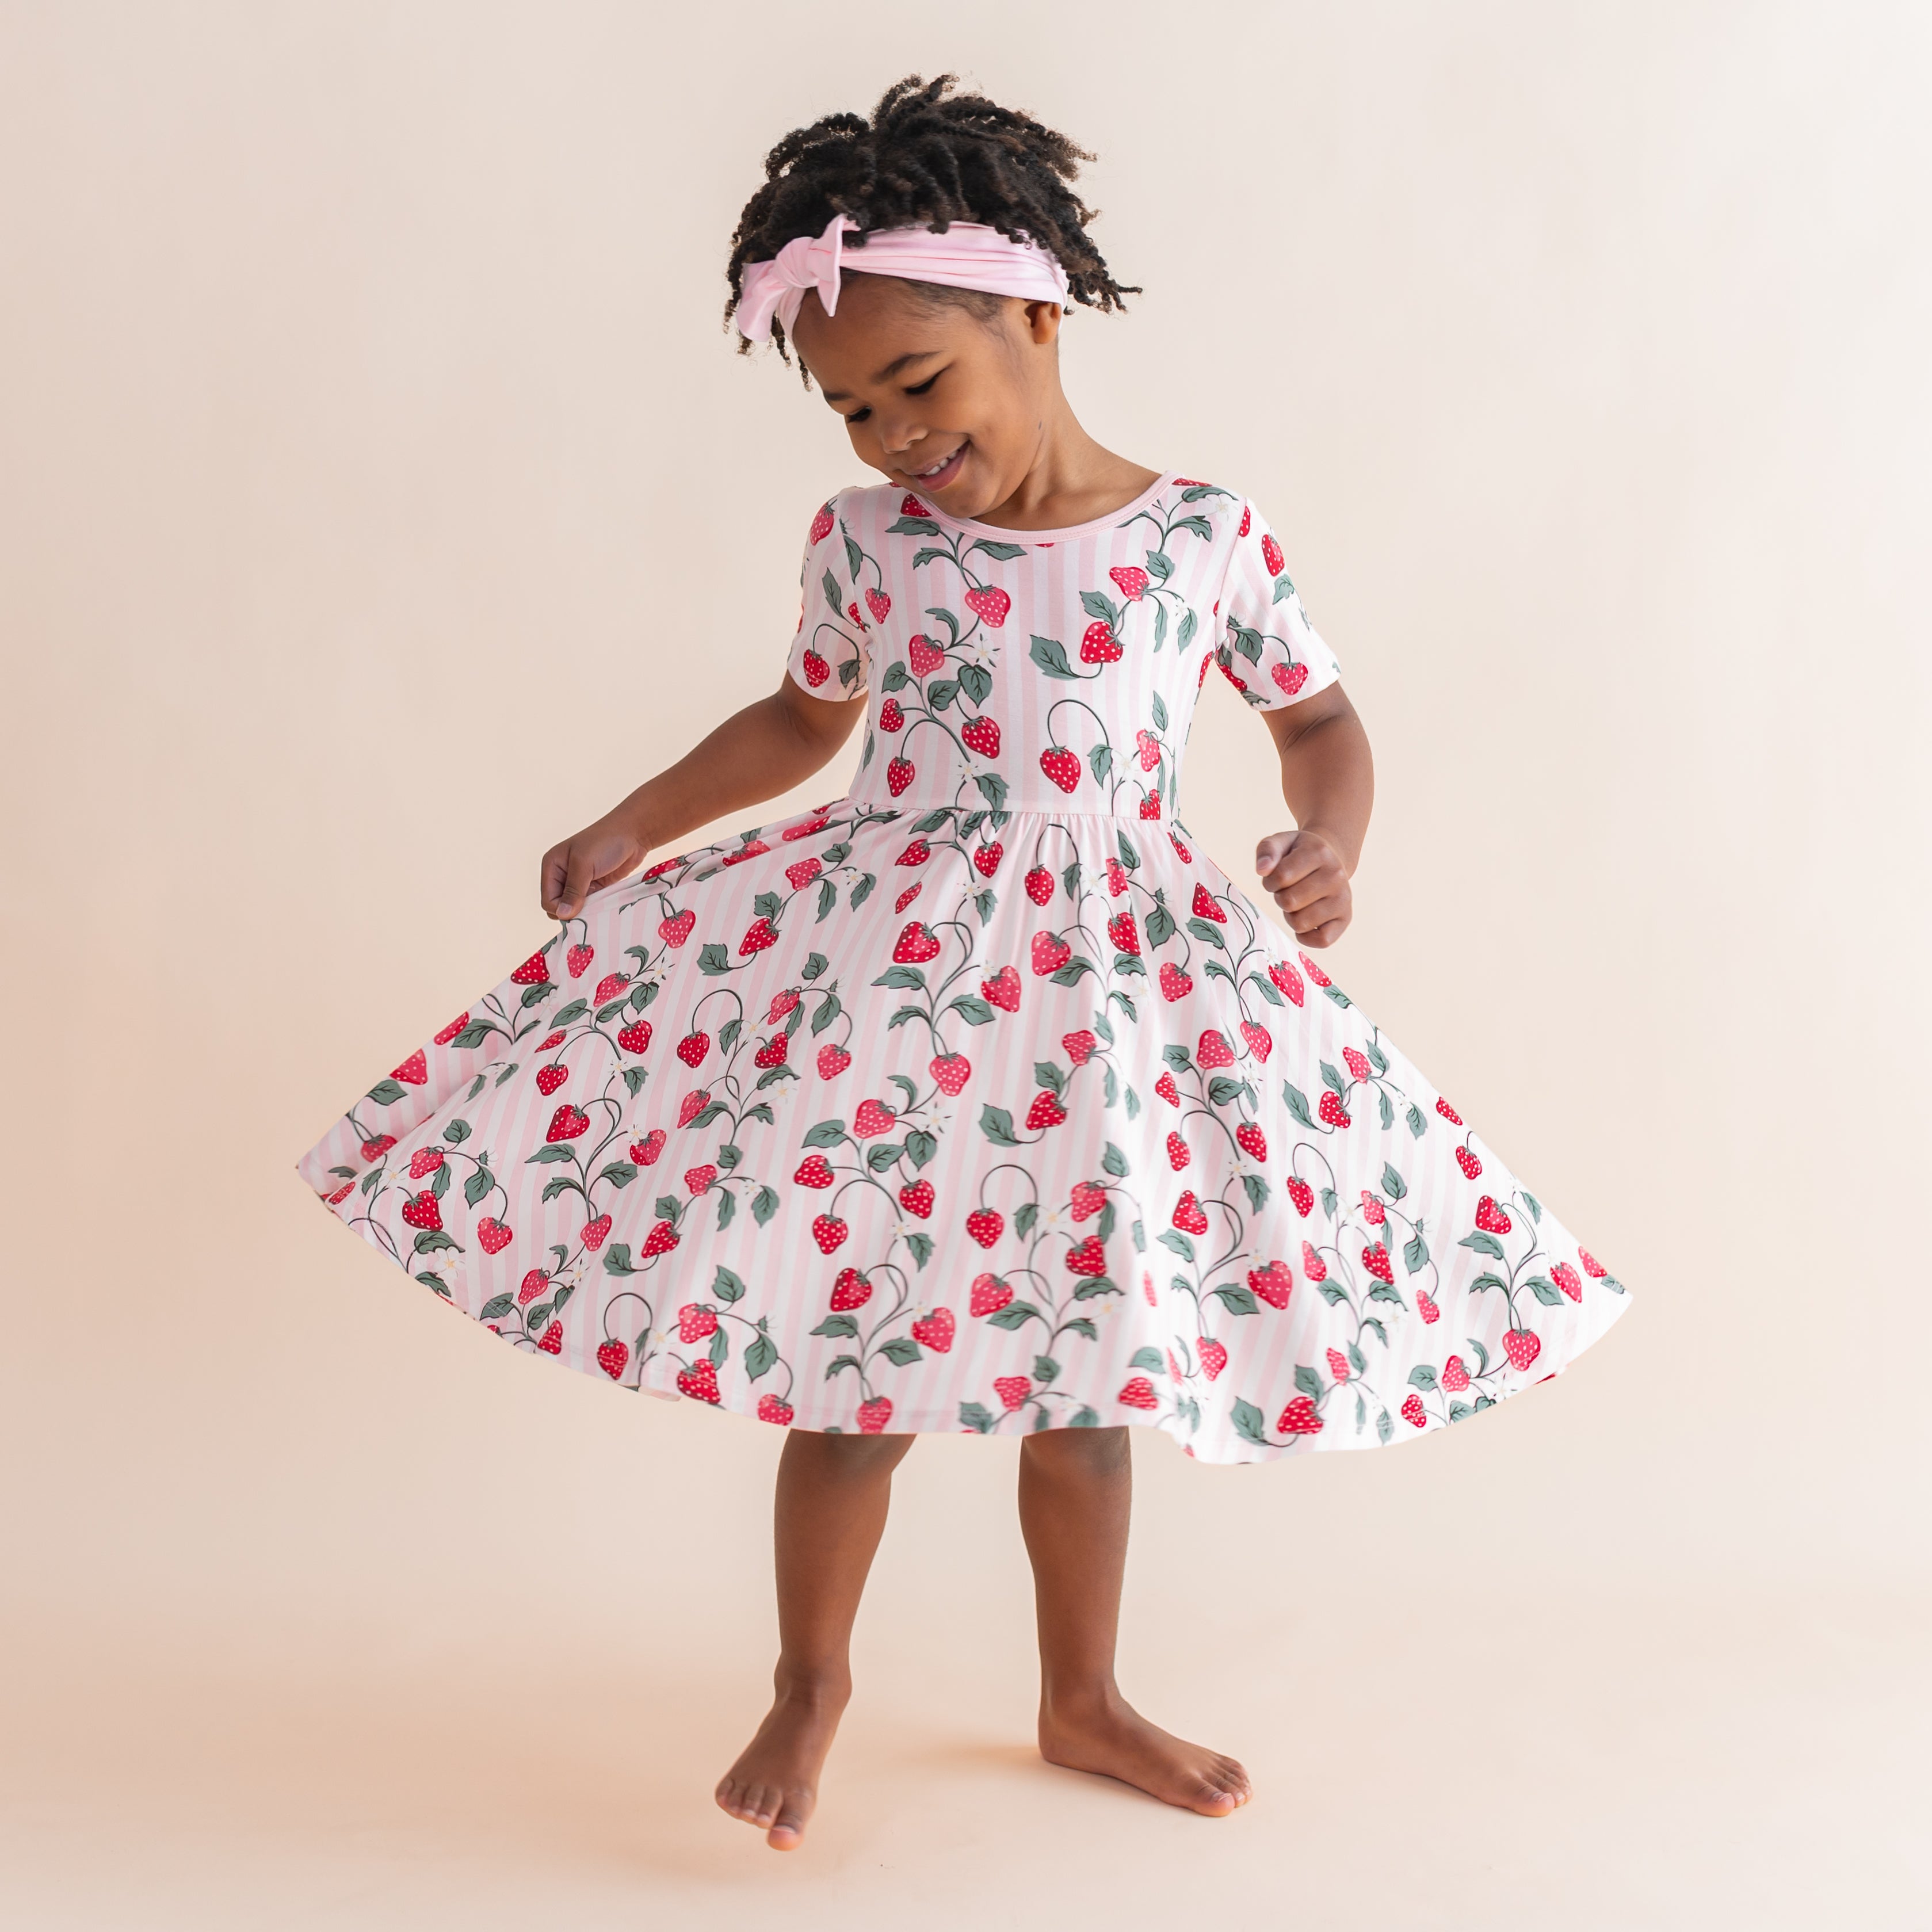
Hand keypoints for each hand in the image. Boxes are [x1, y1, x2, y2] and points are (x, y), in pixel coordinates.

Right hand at [540, 807, 649, 920]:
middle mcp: (562, 875)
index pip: (548, 899)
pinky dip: (595, 908)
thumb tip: (562, 914)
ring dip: (585, 910)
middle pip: (559, 906)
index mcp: (552, 866)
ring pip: (574, 908)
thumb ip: (573, 891)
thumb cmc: (605, 842)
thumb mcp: (584, 864)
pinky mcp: (593, 887)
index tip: (579, 909)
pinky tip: (603, 903)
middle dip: (572, 911)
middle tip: (590, 906)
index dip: (560, 908)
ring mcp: (578, 882)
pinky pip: (588, 905)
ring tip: (598, 902)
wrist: (632, 834)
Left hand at [1255, 827, 1351, 947]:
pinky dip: (1306, 936)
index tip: (1276, 877)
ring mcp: (1343, 898)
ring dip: (1291, 916)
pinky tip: (1306, 921)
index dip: (1270, 881)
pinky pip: (1322, 940)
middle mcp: (1336, 875)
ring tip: (1298, 902)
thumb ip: (1267, 850)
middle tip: (1289, 889)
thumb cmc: (1298, 854)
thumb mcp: (1281, 842)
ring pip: (1300, 923)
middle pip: (1289, 902)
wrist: (1329, 859)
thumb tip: (1262, 870)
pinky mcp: (1345, 918)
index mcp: (1319, 852)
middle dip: (1280, 898)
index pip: (1280, 877)